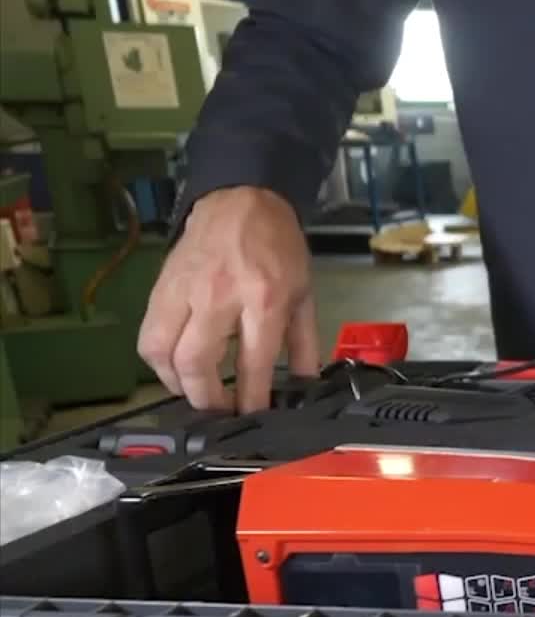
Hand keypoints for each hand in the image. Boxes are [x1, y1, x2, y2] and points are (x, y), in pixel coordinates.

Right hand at [137, 187, 320, 412]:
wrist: (242, 200)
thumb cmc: (278, 247)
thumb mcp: (305, 292)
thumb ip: (304, 341)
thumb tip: (306, 382)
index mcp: (264, 299)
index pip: (253, 361)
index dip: (251, 397)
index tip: (251, 415)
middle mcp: (220, 297)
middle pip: (196, 361)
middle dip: (204, 397)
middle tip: (216, 410)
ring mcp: (185, 291)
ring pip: (161, 350)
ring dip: (173, 382)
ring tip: (191, 391)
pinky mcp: (161, 286)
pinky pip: (147, 333)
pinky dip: (157, 359)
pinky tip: (173, 366)